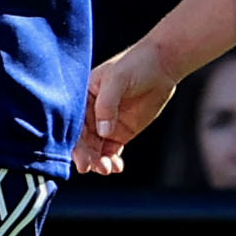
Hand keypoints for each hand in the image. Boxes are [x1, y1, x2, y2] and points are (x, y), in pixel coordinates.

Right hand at [73, 41, 178, 175]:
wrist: (162, 66)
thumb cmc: (135, 66)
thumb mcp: (117, 80)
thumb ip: (107, 105)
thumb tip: (103, 132)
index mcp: (82, 98)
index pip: (73, 124)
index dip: (75, 142)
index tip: (80, 157)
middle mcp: (90, 113)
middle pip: (83, 140)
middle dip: (86, 155)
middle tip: (91, 167)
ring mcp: (106, 124)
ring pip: (97, 148)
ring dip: (99, 161)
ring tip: (107, 169)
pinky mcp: (122, 131)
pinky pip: (112, 150)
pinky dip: (112, 160)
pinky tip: (116, 167)